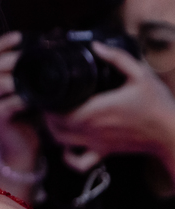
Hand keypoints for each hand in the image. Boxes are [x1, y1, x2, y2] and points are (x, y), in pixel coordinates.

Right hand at [0, 32, 40, 169]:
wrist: (20, 145)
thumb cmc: (23, 113)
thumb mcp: (19, 88)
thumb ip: (21, 70)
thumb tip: (40, 46)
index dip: (1, 43)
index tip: (21, 37)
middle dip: (14, 59)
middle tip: (36, 57)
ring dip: (19, 79)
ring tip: (37, 79)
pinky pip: (7, 104)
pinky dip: (23, 99)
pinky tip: (35, 99)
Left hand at [44, 41, 174, 173]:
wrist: (173, 133)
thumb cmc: (159, 105)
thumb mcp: (141, 74)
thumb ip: (118, 58)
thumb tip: (96, 46)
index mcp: (96, 110)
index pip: (57, 110)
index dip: (47, 102)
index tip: (49, 91)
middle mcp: (91, 129)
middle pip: (53, 125)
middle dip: (47, 113)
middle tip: (50, 100)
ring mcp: (96, 143)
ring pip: (60, 142)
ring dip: (52, 130)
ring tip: (55, 116)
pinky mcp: (104, 152)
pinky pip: (79, 163)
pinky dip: (67, 157)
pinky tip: (68, 146)